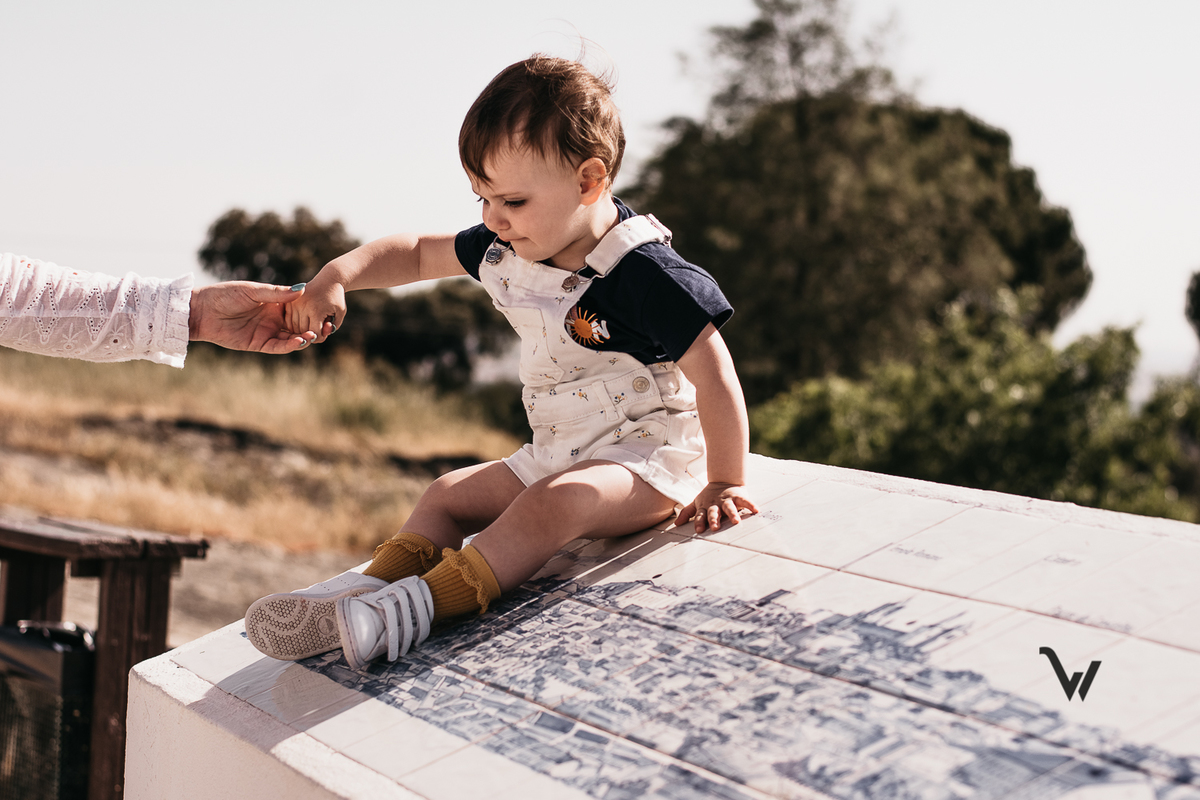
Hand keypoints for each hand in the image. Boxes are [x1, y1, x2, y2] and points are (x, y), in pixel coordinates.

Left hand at [189, 281, 322, 353]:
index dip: (311, 311)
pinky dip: (290, 346)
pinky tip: (300, 341)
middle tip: (326, 328)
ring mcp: (266, 332)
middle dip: (312, 327)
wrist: (201, 311)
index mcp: (273, 304)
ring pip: (290, 338)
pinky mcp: (258, 344)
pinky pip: (278, 347)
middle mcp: (272, 319)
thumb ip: (276, 292)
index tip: (324, 310)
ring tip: (314, 335)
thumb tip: (301, 289)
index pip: (298, 309)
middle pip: (297, 326)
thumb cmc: (224, 295)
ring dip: (303, 338)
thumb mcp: (252, 291)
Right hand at [285, 274, 345, 343]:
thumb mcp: (340, 314)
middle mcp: (303, 307)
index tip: (325, 332)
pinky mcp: (290, 301)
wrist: (329, 280)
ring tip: (312, 323)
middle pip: (302, 331)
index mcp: (316, 310)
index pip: (314, 334)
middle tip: (319, 327)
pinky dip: (294, 323)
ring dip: (301, 329)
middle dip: (311, 333)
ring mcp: (295, 303)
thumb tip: (317, 338)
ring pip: (293, 327)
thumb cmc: (336, 299)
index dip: (320, 337)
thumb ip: (332, 328)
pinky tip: (303, 321)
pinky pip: (288, 319)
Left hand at [675, 482, 758, 533]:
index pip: (700, 515)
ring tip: (736, 522)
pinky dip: (750, 505)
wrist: (723, 479)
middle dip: (714, 519)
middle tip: (715, 527)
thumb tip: (676, 524)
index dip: (699, 522)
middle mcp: (715, 504)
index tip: (699, 530)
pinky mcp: (738, 496)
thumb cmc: (709, 496)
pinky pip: (745, 501)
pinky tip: (756, 510)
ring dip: (732, 514)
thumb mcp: (696, 503)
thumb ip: (687, 513)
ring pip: (729, 507)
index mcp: (705, 507)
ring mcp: (727, 500)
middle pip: (714, 512)